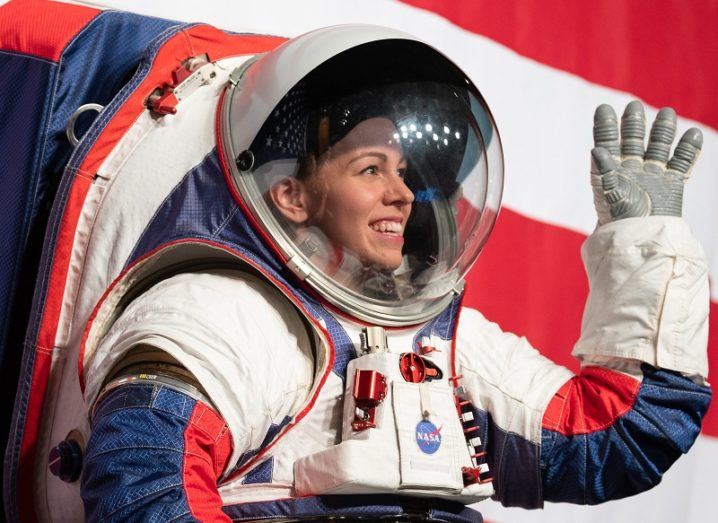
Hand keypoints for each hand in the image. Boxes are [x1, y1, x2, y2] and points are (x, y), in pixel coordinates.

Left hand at [590, 101, 702, 225]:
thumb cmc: (620, 221)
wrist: (642, 240)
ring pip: (658, 146)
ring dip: (662, 130)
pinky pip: (681, 162)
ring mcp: (652, 175)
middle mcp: (631, 170)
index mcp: (612, 172)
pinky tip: (693, 134)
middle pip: (633, 140)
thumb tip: (596, 149)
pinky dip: (687, 149)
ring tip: (667, 112)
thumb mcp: (608, 195)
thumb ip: (604, 172)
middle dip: (633, 123)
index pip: (608, 144)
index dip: (605, 127)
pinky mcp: (672, 184)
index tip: (603, 108)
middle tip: (633, 106)